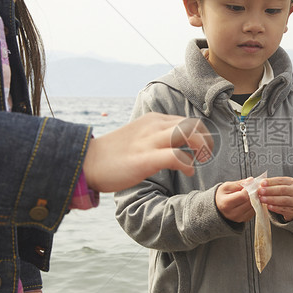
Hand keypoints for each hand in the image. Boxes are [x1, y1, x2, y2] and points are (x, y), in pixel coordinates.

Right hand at [83, 113, 212, 192]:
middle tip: (205, 156)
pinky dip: (187, 164)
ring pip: (188, 134)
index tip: (202, 149)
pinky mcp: (145, 158)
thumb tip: (172, 146)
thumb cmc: (112, 155)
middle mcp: (154, 126)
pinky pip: (176, 156)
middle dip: (205, 140)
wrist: (86, 162)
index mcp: (153, 120)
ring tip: (199, 161)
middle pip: (192, 125)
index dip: (200, 135)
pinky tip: (187, 171)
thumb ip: (154, 137)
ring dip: (200, 148)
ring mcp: (150, 141)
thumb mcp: (137, 137)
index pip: (187, 121)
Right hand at [215, 180, 254, 222]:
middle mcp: (233, 213)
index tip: (250, 184)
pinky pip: (253, 211)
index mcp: (226, 203)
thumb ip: (239, 183)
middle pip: (249, 201)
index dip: (249, 189)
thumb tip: (251, 180)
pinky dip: (254, 205)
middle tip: (253, 188)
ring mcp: (239, 218)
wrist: (219, 208)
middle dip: (253, 193)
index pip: (243, 196)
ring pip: (253, 206)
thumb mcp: (227, 186)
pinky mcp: (244, 220)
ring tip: (251, 194)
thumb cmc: (222, 196)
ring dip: (255, 199)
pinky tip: (250, 200)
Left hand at [259, 176, 292, 220]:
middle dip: (270, 190)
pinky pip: (284, 209)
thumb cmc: (286, 193)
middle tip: (260, 191)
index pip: (281, 180)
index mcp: (292, 182)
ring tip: (262, 199)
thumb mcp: (283, 186)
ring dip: (271, 199)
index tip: (262, 183)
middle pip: (282, 190)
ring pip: (283, 200)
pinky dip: (275, 208)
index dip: (271, 182)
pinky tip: (268, 206)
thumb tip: (260, 184)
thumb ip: (272, 184)